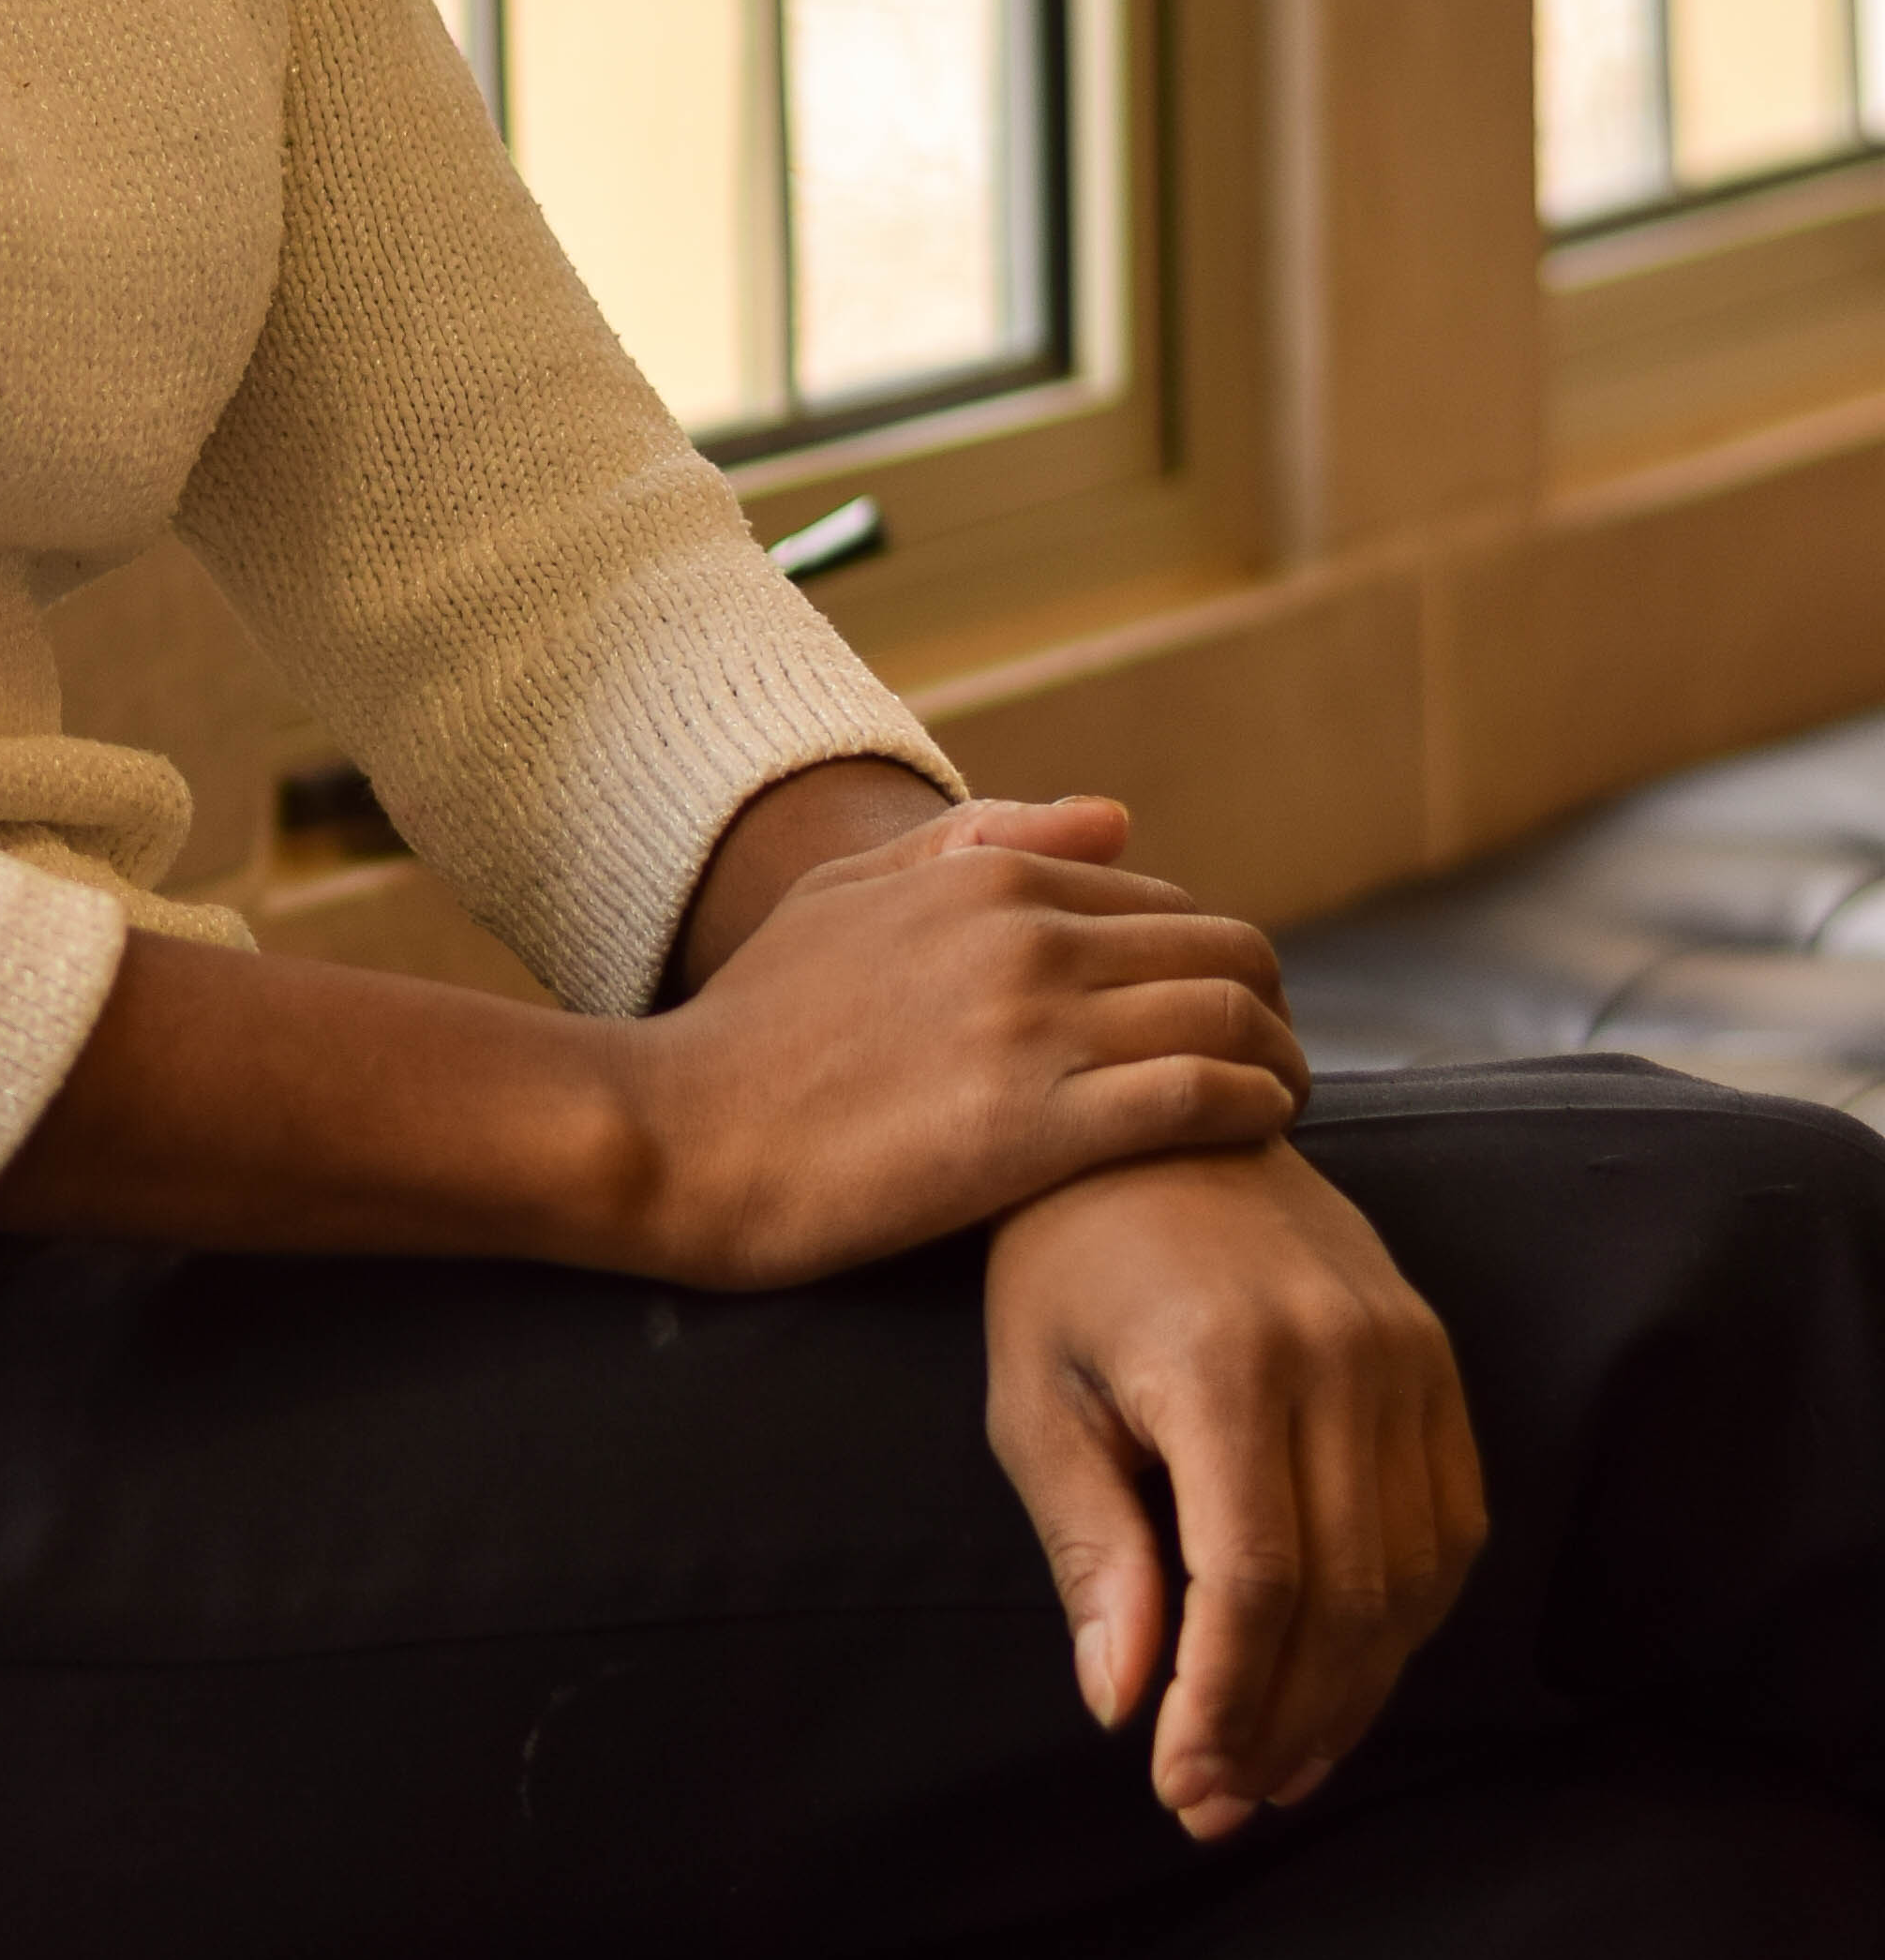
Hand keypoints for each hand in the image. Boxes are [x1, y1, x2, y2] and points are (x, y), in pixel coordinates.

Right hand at [636, 795, 1309, 1290]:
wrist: (679, 1134)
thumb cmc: (751, 1025)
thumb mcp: (845, 895)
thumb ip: (980, 843)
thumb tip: (1119, 819)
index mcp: (987, 878)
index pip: (1165, 904)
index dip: (1207, 965)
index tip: (1211, 1023)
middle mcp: (1027, 936)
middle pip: (1225, 953)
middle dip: (1268, 1008)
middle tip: (1268, 1066)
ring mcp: (1035, 1030)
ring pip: (1232, 1021)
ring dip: (1280, 1062)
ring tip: (1278, 1107)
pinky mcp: (1037, 1129)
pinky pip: (1201, 1100)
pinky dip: (1254, 1111)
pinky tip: (1256, 1139)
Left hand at [984, 1141, 1487, 1839]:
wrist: (1159, 1122)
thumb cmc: (1065, 1265)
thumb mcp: (1034, 1399)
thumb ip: (1090, 1549)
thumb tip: (1120, 1700)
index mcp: (1225, 1360)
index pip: (1255, 1580)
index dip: (1224, 1702)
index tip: (1176, 1782)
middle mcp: (1338, 1354)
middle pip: (1346, 1595)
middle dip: (1283, 1722)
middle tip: (1217, 1801)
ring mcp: (1405, 1352)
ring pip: (1412, 1577)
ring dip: (1350, 1695)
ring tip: (1272, 1766)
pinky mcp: (1436, 1357)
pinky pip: (1452, 1525)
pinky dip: (1403, 1621)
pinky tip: (1337, 1678)